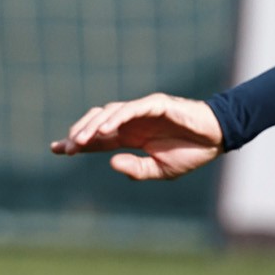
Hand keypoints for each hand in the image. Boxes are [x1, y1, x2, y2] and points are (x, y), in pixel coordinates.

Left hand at [50, 93, 224, 180]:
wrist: (218, 140)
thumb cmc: (192, 153)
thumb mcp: (161, 171)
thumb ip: (136, 169)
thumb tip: (112, 162)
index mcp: (131, 136)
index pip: (97, 137)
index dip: (76, 141)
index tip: (56, 149)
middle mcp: (132, 121)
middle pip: (96, 122)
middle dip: (78, 134)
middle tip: (67, 148)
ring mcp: (143, 110)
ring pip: (108, 113)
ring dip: (92, 126)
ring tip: (80, 141)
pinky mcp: (156, 104)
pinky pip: (131, 108)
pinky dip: (116, 118)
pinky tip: (104, 131)